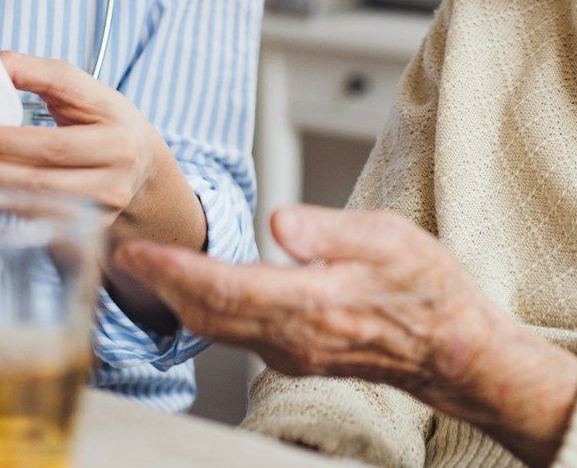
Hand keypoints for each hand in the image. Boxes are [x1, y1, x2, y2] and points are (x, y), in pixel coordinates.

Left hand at [0, 54, 192, 245]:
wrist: (139, 165)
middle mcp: (113, 182)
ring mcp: (98, 212)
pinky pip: (28, 217)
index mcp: (118, 140)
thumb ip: (43, 73)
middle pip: (38, 180)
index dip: (10, 141)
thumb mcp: (86, 90)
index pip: (56, 145)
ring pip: (28, 204)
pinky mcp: (81, 232)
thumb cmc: (106, 120)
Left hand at [112, 205, 576, 466]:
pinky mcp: (298, 354)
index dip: (173, 270)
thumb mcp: (388, 240)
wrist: (457, 352)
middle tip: (119, 254)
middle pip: (207, 314)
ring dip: (178, 298)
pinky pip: (238, 334)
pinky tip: (199, 290)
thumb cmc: (429, 292)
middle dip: (160, 284)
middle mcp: (292, 338)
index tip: (135, 250)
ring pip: (219, 328)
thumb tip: (279, 222)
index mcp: (310, 305)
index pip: (224, 288)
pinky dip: (206, 309)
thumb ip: (328, 231)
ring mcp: (292, 352)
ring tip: (147, 269)